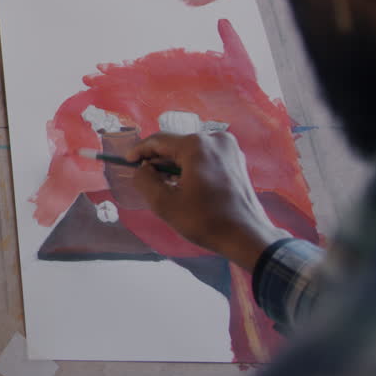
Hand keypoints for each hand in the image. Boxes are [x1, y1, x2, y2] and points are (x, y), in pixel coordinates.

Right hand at [126, 132, 287, 270]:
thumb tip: (141, 169)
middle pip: (176, 145)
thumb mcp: (165, 204)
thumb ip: (144, 180)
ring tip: (164, 183)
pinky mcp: (237, 160)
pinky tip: (185, 184)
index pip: (158, 140)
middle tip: (144, 176)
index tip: (127, 162)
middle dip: (158, 160)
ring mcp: (229, 148)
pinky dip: (191, 167)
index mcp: (197, 145)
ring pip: (191, 151)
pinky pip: (205, 157)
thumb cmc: (205, 220)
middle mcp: (215, 139)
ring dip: (175, 164)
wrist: (248, 236)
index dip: (139, 150)